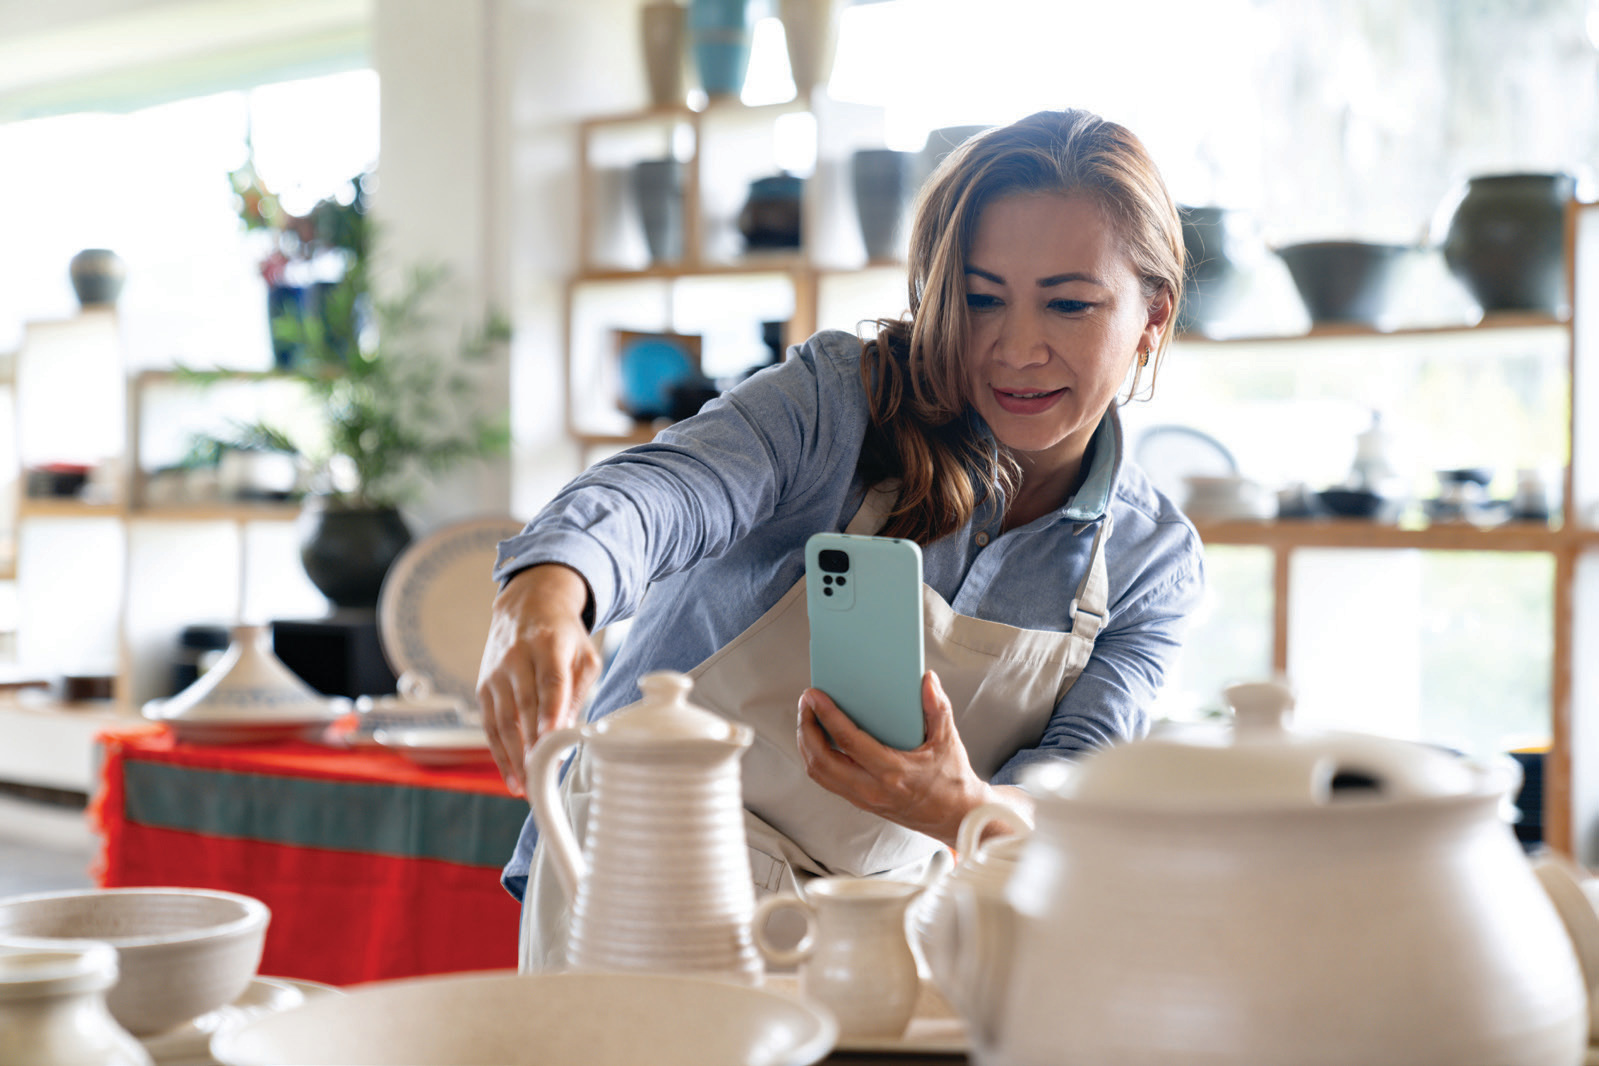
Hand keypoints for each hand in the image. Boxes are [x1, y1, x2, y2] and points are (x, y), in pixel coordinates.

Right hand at [476, 564, 600, 796]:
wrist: (527, 606)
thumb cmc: (564, 636)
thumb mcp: (584, 655)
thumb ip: (578, 692)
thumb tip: (568, 734)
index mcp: (549, 644)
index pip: (550, 682)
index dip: (551, 712)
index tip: (553, 740)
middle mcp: (517, 657)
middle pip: (524, 706)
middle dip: (532, 745)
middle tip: (543, 778)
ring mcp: (496, 673)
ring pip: (503, 720)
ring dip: (514, 756)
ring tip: (527, 787)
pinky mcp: (483, 687)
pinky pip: (490, 725)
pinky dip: (500, 753)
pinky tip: (512, 775)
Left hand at [796, 671, 1013, 847]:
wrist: (957, 817)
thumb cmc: (952, 780)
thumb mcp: (948, 740)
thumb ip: (937, 707)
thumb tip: (926, 679)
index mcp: (893, 773)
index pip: (849, 741)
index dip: (827, 716)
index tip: (815, 695)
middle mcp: (873, 790)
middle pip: (822, 760)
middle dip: (807, 728)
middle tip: (806, 703)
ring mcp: (864, 800)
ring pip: (819, 773)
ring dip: (807, 744)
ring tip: (807, 717)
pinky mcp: (861, 803)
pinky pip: (827, 781)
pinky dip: (816, 758)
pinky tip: (818, 739)